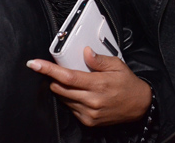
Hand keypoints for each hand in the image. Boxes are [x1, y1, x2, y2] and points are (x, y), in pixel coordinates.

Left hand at [27, 47, 151, 126]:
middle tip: (57, 70)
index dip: (48, 70)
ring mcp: (88, 113)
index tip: (35, 64)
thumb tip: (85, 52)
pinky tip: (81, 94)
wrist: (139, 106)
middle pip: (59, 88)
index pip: (67, 76)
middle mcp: (91, 100)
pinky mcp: (87, 121)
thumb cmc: (128, 84)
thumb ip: (99, 59)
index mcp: (98, 84)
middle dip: (54, 78)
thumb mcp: (117, 65)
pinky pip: (70, 108)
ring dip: (62, 89)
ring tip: (74, 82)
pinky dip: (70, 99)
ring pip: (63, 99)